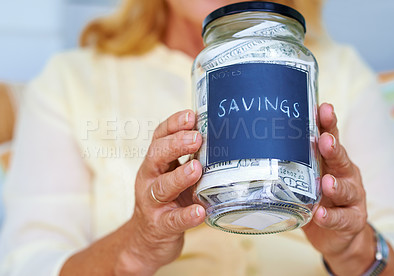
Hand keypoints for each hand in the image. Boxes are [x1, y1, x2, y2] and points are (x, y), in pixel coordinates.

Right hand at [115, 110, 204, 274]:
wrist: (146, 240)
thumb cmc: (168, 201)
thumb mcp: (173, 175)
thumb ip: (189, 159)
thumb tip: (218, 136)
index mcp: (155, 163)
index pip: (159, 138)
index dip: (173, 125)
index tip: (191, 115)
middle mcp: (149, 179)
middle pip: (157, 156)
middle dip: (176, 144)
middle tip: (196, 137)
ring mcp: (152, 203)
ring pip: (162, 187)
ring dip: (180, 176)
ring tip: (196, 169)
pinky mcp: (161, 226)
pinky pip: (173, 220)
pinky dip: (187, 216)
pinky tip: (200, 211)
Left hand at [302, 103, 374, 274]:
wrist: (336, 233)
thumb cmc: (316, 197)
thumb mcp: (306, 176)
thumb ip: (292, 160)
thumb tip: (259, 142)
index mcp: (331, 160)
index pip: (330, 137)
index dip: (327, 124)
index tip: (323, 108)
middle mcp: (344, 174)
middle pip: (340, 158)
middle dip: (333, 148)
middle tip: (325, 140)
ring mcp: (350, 197)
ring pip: (345, 189)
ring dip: (335, 186)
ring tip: (327, 183)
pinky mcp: (351, 220)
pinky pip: (341, 219)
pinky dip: (331, 217)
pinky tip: (321, 215)